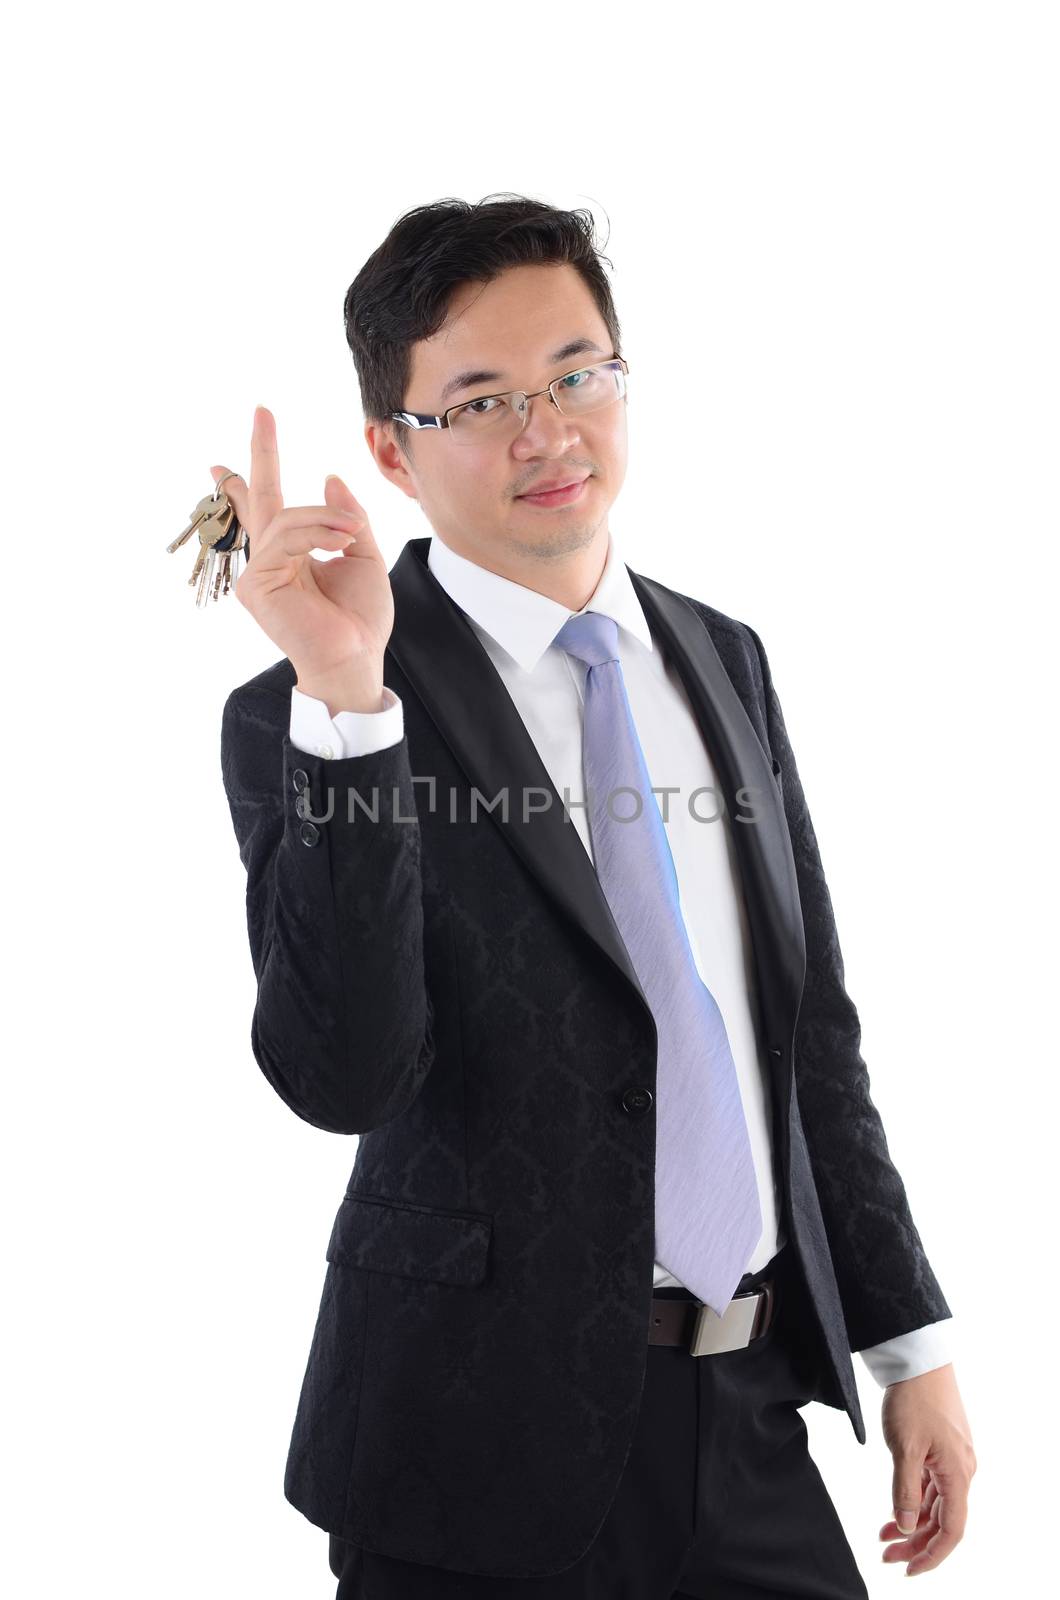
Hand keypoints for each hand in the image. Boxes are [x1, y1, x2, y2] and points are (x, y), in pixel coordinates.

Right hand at [212, 405, 393, 688]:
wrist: (356, 657)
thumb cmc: (359, 618)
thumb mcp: (363, 556)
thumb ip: (347, 518)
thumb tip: (329, 478)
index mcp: (291, 554)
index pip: (269, 505)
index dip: (255, 471)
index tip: (250, 434)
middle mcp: (270, 560)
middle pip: (261, 498)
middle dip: (263, 453)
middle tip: (262, 412)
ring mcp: (259, 573)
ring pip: (287, 519)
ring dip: (326, 521)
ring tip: (351, 536)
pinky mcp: (257, 586)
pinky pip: (285, 539)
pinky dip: (317, 534)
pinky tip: (340, 544)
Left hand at [879, 1362, 975, 1576]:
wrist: (918, 1360)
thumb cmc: (912, 1399)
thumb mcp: (904, 1447)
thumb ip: (905, 1490)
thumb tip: (907, 1526)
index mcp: (958, 1473)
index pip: (951, 1530)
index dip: (933, 1555)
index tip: (909, 1570)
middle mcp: (961, 1471)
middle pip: (943, 1521)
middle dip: (916, 1543)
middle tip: (886, 1556)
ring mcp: (952, 1460)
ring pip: (935, 1506)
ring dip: (913, 1525)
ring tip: (884, 1538)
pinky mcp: (941, 1450)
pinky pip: (931, 1487)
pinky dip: (913, 1502)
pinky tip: (894, 1513)